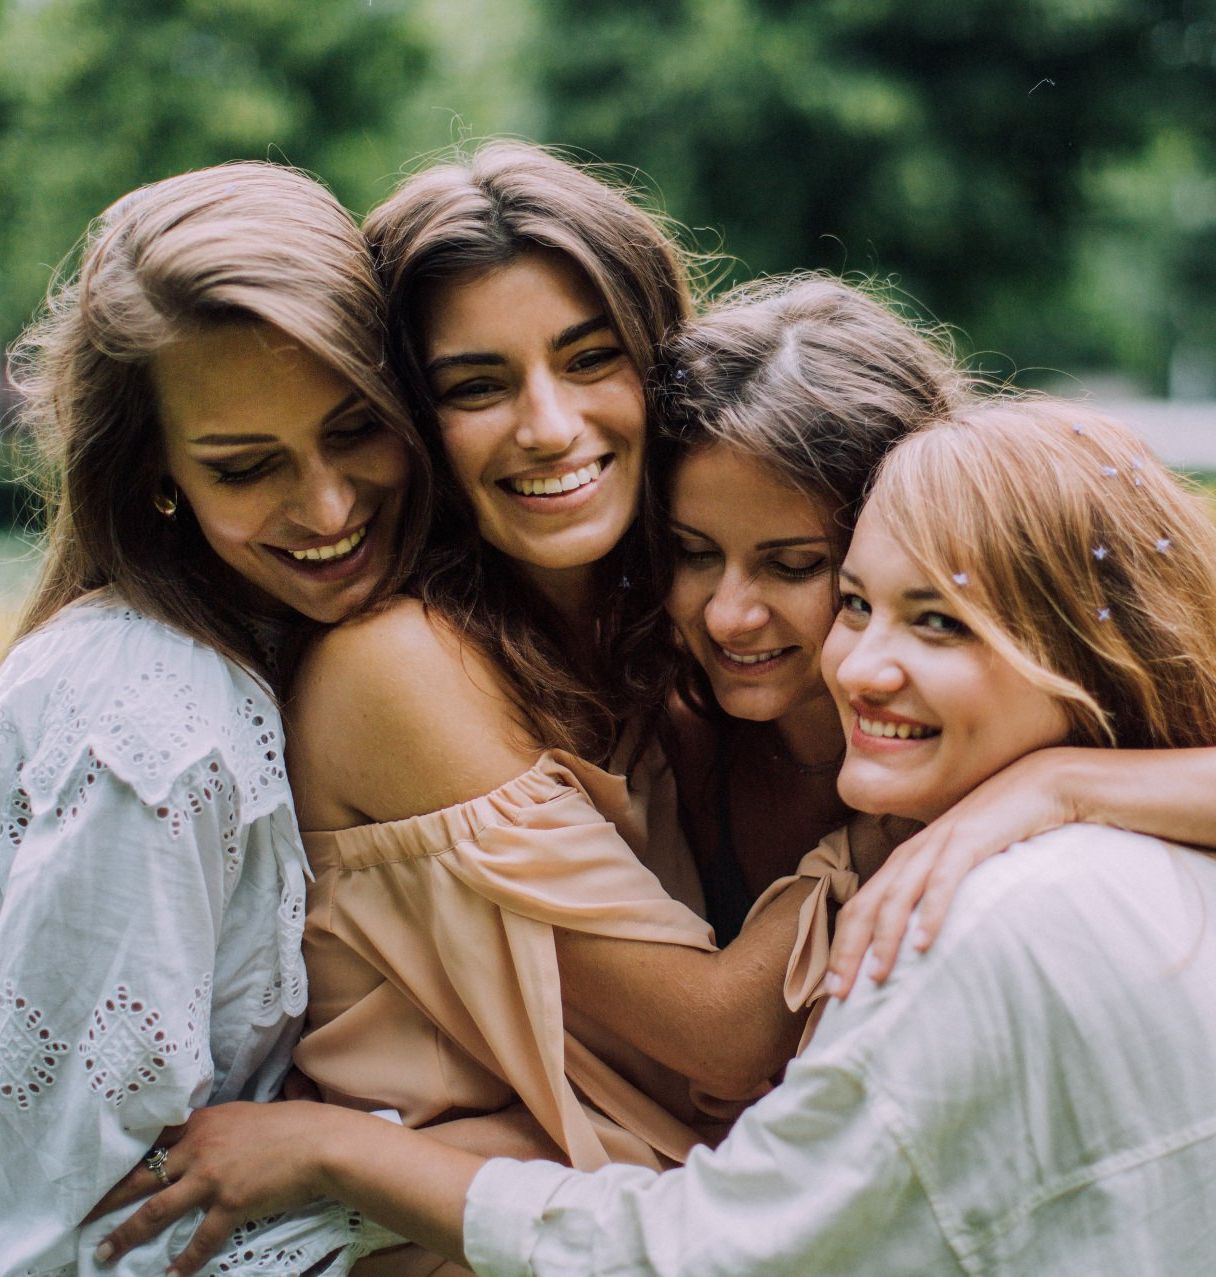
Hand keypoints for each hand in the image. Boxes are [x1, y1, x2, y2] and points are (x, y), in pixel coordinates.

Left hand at [94, 1101, 333, 1276]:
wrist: (320, 1143)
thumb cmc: (291, 1125)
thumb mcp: (246, 1117)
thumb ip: (219, 1130)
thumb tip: (205, 1143)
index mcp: (203, 1123)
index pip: (154, 1141)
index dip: (125, 1158)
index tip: (101, 1172)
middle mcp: (199, 1148)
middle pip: (141, 1177)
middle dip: (108, 1199)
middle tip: (82, 1216)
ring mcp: (212, 1178)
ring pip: (155, 1211)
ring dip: (125, 1234)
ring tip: (105, 1253)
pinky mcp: (230, 1204)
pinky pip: (199, 1239)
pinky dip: (184, 1261)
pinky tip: (171, 1276)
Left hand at [826, 748, 1076, 997]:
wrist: (1039, 785)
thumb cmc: (1001, 832)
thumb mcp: (961, 866)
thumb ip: (939, 894)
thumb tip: (925, 942)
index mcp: (907, 861)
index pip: (861, 906)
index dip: (843, 945)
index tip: (832, 988)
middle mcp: (913, 852)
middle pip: (867, 905)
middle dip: (849, 949)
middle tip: (838, 992)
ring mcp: (938, 845)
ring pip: (898, 896)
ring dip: (885, 938)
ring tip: (877, 977)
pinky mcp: (969, 840)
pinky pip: (944, 880)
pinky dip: (931, 912)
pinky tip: (925, 943)